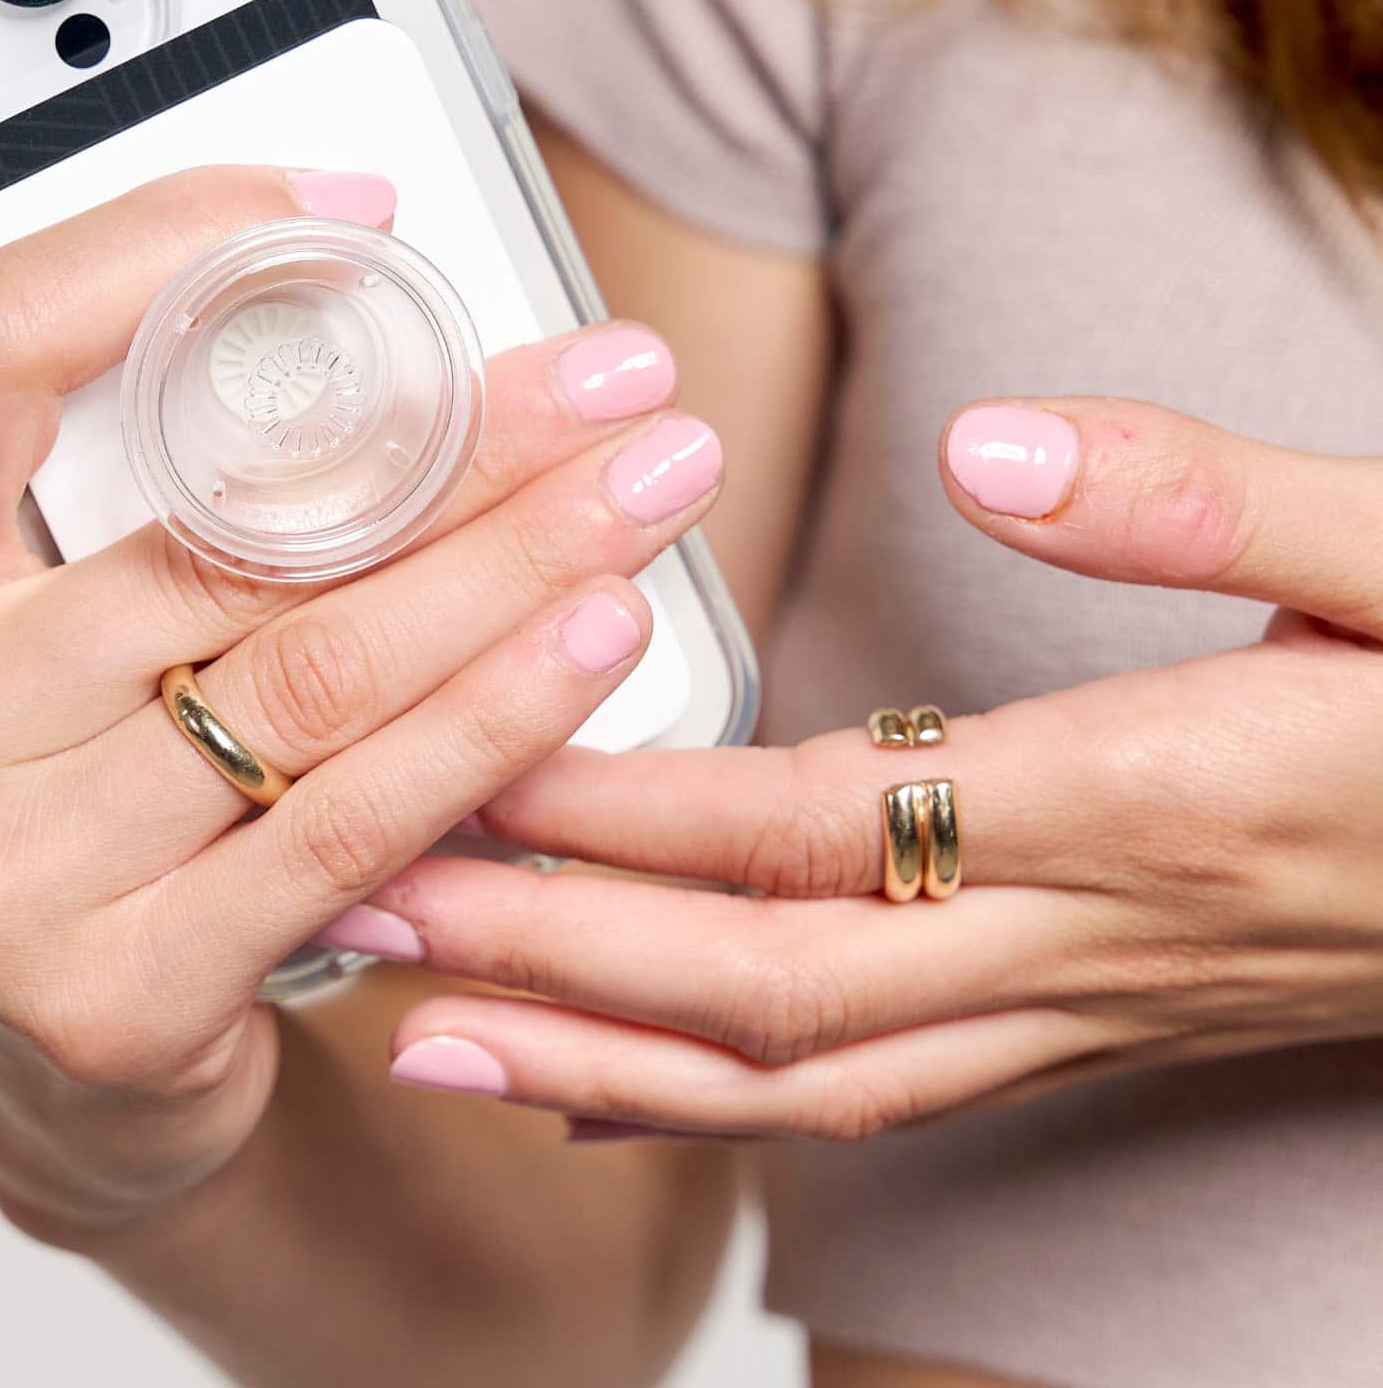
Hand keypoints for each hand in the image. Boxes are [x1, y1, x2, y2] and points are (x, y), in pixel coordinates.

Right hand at [0, 160, 723, 1232]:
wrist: (50, 1033)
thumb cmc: (13, 754)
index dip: (170, 246)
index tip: (356, 208)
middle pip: (220, 533)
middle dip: (461, 441)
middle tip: (617, 377)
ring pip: (312, 675)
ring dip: (515, 568)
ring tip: (648, 485)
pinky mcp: (120, 997)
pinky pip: (352, 825)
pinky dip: (492, 722)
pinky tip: (595, 640)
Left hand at [352, 399, 1382, 1141]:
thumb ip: (1196, 494)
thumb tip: (984, 444)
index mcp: (1142, 804)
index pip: (810, 831)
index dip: (612, 816)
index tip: (452, 769)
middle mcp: (1090, 937)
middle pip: (761, 985)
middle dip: (540, 956)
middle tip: (346, 908)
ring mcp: (1085, 1003)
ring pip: (801, 1079)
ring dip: (596, 1055)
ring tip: (414, 1021)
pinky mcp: (1089, 1014)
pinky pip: (871, 1093)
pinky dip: (715, 1098)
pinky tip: (598, 1078)